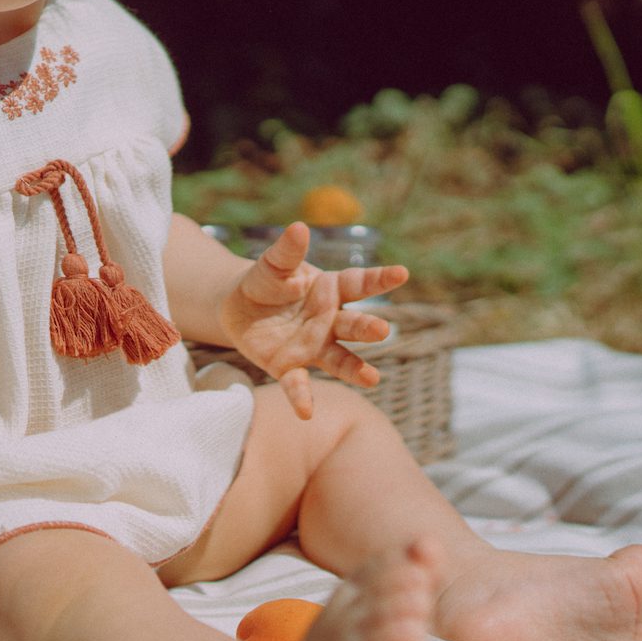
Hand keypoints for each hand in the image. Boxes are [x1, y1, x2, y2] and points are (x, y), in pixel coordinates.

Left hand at [218, 222, 408, 419]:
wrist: (239, 308)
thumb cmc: (266, 282)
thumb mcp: (272, 264)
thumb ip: (286, 251)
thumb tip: (298, 228)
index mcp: (330, 289)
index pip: (360, 283)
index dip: (380, 278)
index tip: (402, 273)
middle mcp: (329, 321)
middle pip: (353, 325)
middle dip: (367, 327)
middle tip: (382, 330)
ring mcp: (313, 346)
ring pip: (339, 359)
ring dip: (355, 369)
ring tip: (372, 379)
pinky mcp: (290, 367)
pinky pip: (298, 384)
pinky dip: (302, 397)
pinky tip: (306, 412)